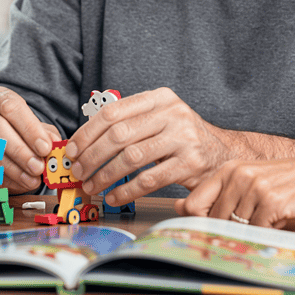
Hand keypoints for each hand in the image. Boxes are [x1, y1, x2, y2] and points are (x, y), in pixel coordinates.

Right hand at [0, 86, 60, 193]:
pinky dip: (0, 177)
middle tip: (38, 167)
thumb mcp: (33, 124)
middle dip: (19, 150)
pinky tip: (17, 183)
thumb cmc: (17, 127)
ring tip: (31, 180)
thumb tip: (53, 144)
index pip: (12, 107)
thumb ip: (44, 133)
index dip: (29, 128)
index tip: (45, 148)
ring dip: (11, 168)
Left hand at [66, 87, 231, 204]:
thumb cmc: (182, 137)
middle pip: (119, 135)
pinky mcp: (190, 164)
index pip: (113, 112)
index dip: (87, 132)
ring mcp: (183, 138)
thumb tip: (83, 142)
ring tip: (92, 185)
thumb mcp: (161, 118)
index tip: (72, 149)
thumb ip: (130, 122)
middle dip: (92, 156)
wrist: (223, 153)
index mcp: (160, 97)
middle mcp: (173, 113)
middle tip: (78, 171)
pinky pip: (148, 180)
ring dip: (105, 175)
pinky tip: (113, 196)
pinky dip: (126, 191)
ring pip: (131, 158)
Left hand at [175, 156, 294, 227]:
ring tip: (265, 220)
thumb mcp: (248, 180)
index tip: (202, 235)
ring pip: (235, 229)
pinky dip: (266, 234)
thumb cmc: (284, 181)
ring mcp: (254, 188)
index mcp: (228, 170)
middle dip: (226, 233)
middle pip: (213, 221)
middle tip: (243, 232)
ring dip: (250, 233)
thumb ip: (217, 194)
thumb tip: (181, 208)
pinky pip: (257, 232)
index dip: (195, 225)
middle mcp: (238, 176)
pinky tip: (277, 221)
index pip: (193, 204)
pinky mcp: (271, 202)